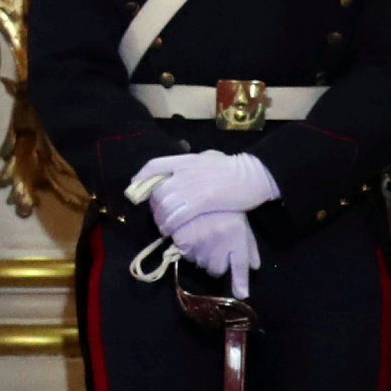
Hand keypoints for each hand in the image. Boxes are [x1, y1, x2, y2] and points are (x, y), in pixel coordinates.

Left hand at [128, 149, 279, 238]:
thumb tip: (182, 168)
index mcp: (186, 160)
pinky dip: (170, 225)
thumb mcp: (209, 158)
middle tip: (157, 216)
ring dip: (161, 219)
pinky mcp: (201, 201)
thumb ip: (193, 163)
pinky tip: (171, 231)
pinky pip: (177, 216)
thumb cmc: (234, 168)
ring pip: (165, 206)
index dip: (141, 177)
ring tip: (163, 227)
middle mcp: (184, 172)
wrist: (255, 174)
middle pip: (157, 190)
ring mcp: (192, 186)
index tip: (135, 188)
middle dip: (153, 206)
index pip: (154, 165)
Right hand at [170, 207, 258, 296]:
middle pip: (215, 269)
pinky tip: (188, 234)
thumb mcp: (241, 226)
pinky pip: (184, 254)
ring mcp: (202, 243)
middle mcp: (221, 245)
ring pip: (198, 262)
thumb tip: (255, 268)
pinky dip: (185, 247)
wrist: (202, 188)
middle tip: (212, 245)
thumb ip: (248, 248)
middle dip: (213, 261)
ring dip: (198, 255)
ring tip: (199, 236)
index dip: (240, 281)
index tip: (241, 293)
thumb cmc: (224, 209)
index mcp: (237, 240)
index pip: (240, 266)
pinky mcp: (183, 240)